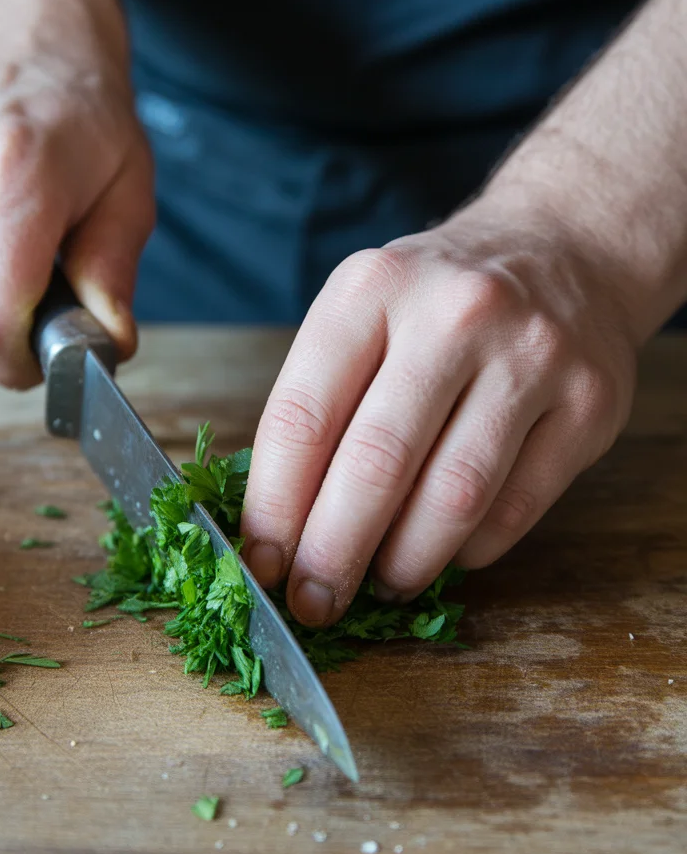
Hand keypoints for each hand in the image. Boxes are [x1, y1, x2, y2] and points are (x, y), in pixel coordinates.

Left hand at [241, 210, 638, 626]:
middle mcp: (454, 314)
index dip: (275, 506)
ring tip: (380, 584)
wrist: (563, 251)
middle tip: (313, 602)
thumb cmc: (435, 302)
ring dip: (404, 562)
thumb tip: (279, 526)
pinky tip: (445, 550)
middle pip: (376, 464)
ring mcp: (532, 356)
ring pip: (454, 497)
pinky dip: (469, 548)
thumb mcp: (363, 312)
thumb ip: (322, 401)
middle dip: (333, 553)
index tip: (263, 563)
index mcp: (373, 289)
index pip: (303, 416)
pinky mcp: (590, 403)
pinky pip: (516, 508)